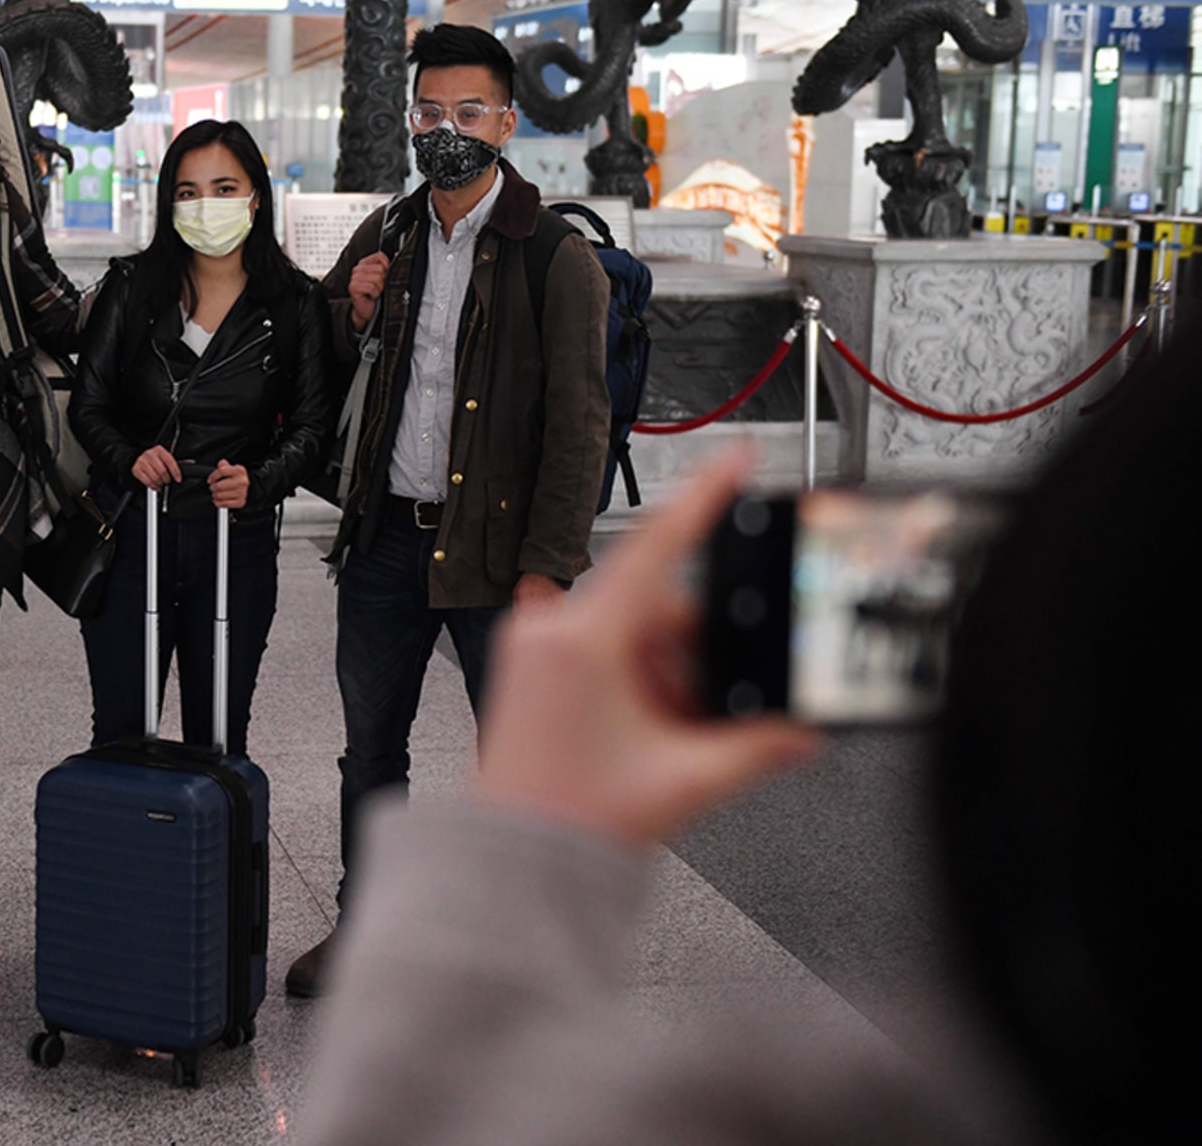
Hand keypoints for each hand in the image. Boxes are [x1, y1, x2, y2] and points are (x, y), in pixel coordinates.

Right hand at [131, 445, 182, 489]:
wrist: (138, 460)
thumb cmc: (155, 460)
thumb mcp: (165, 459)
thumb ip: (177, 462)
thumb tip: (190, 463)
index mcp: (159, 450)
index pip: (170, 461)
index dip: (176, 472)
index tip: (178, 479)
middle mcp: (150, 454)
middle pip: (162, 471)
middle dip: (167, 479)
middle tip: (168, 481)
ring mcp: (142, 462)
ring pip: (155, 478)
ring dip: (160, 484)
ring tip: (161, 483)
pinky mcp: (136, 469)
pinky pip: (147, 482)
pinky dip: (153, 486)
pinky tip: (156, 485)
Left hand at [208, 460, 249, 509]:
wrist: (244, 486)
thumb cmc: (236, 477)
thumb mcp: (231, 467)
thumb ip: (223, 465)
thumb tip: (220, 465)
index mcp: (239, 470)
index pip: (222, 471)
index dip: (213, 476)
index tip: (209, 480)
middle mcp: (242, 481)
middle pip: (219, 485)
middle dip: (213, 487)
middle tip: (213, 487)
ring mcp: (242, 492)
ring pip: (221, 495)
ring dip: (215, 495)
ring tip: (216, 493)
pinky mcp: (241, 501)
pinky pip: (225, 504)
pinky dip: (219, 503)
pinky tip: (218, 500)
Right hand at [347, 252, 389, 331]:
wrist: (368, 310)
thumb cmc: (375, 295)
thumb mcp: (382, 278)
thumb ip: (386, 267)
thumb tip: (394, 264)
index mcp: (365, 263)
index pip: (380, 256)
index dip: (387, 267)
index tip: (384, 277)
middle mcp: (358, 269)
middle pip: (380, 268)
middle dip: (383, 281)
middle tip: (378, 288)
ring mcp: (354, 277)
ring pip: (377, 278)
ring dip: (379, 288)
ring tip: (375, 292)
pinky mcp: (353, 287)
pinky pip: (372, 287)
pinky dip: (375, 293)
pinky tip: (371, 296)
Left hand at [473, 449, 818, 846]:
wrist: (511, 859)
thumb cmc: (567, 821)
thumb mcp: (684, 781)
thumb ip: (758, 749)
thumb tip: (805, 729)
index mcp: (583, 641)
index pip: (657, 547)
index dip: (704, 499)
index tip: (737, 459)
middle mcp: (552, 630)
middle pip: (655, 606)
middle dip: (694, 648)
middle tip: (707, 704)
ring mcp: (535, 645)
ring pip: (631, 631)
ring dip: (666, 671)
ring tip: (668, 734)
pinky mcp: (530, 665)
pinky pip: (602, 649)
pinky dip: (637, 678)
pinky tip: (646, 727)